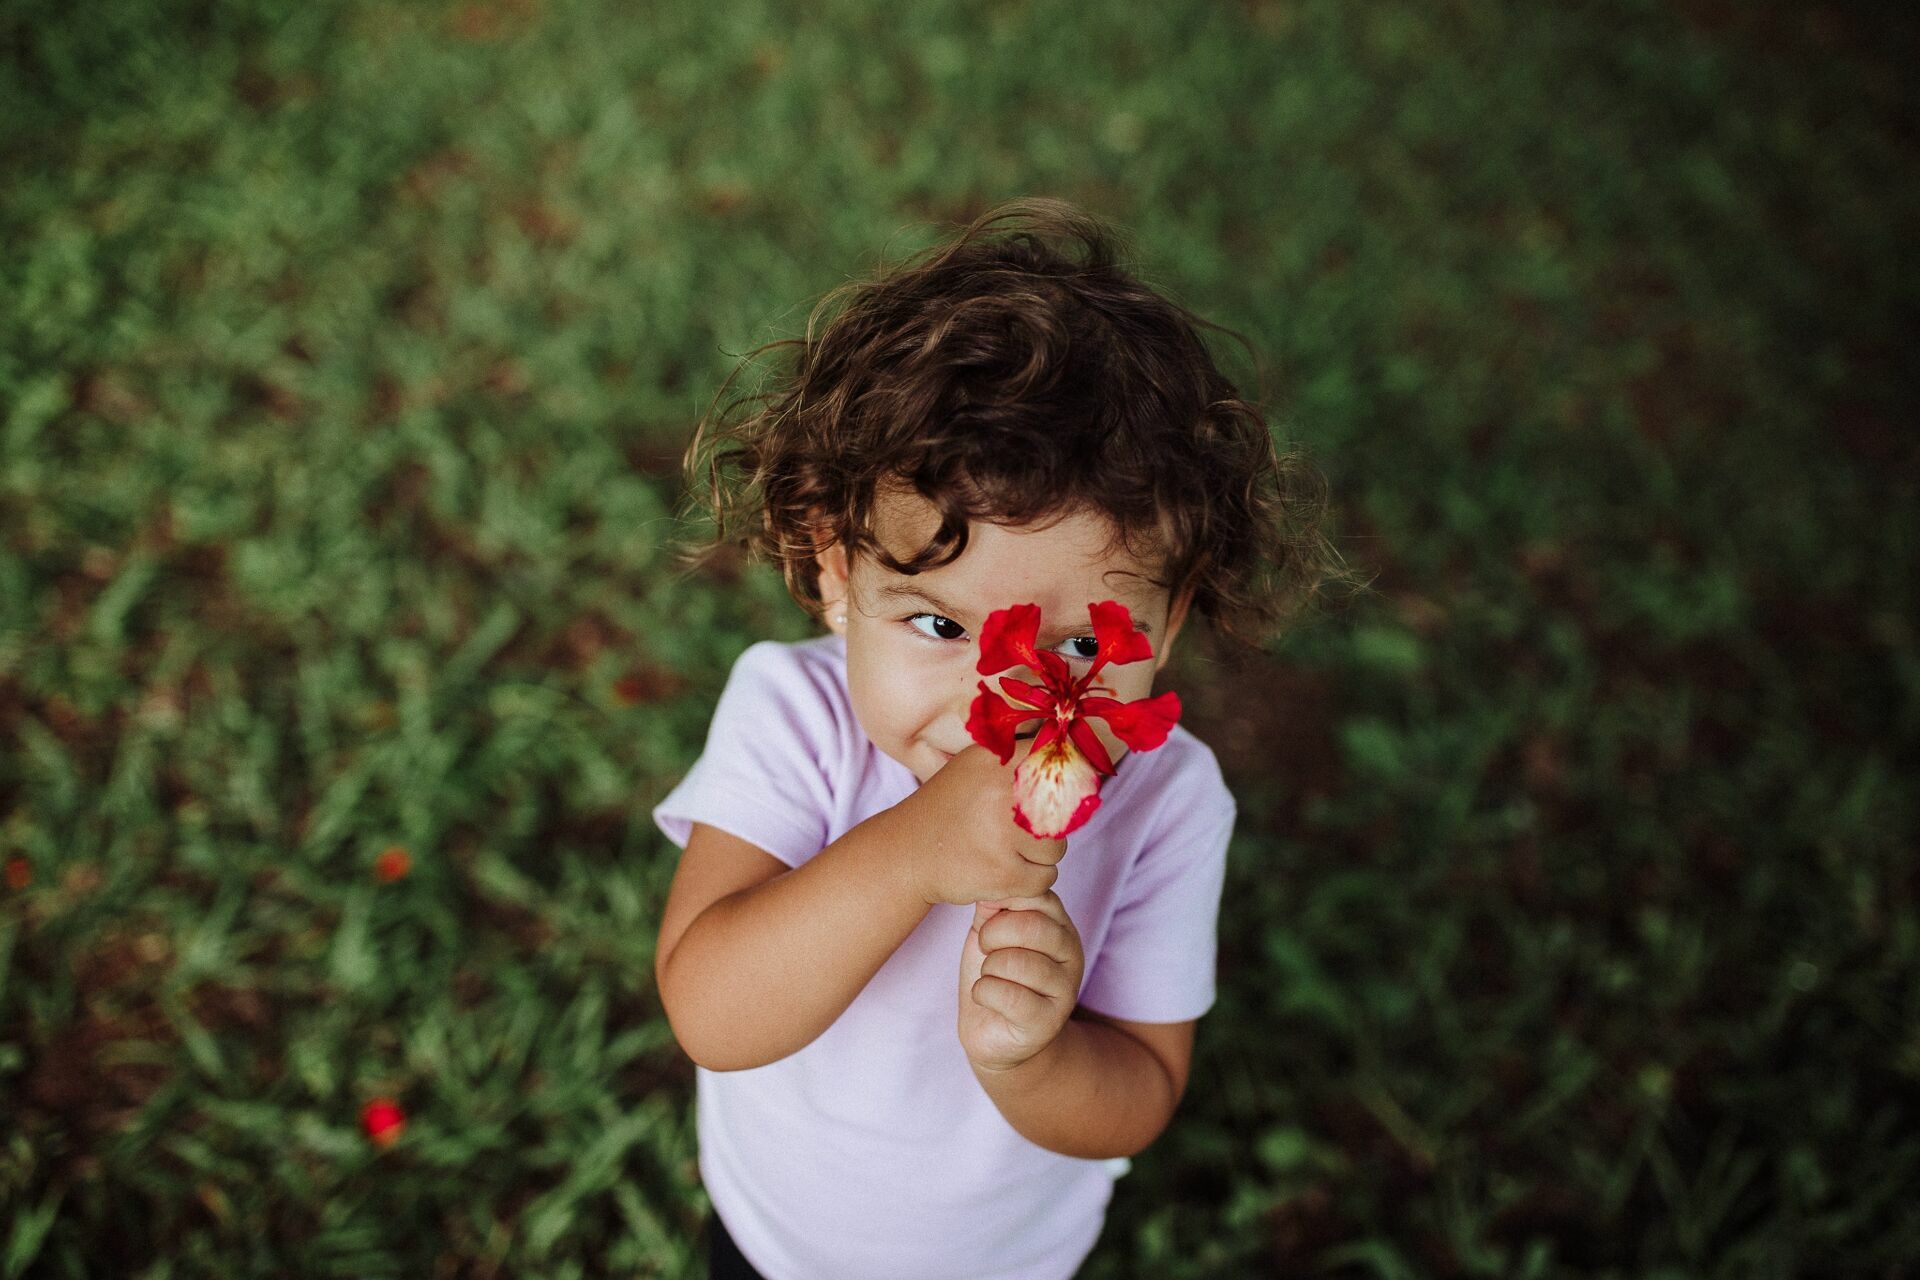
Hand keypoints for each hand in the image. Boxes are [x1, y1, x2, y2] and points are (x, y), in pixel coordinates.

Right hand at [897, 743, 1067, 906]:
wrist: (907, 852)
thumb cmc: (950, 808)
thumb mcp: (977, 764)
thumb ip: (1021, 754)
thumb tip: (1078, 754)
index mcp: (1000, 757)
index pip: (1064, 763)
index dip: (1067, 782)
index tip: (1051, 794)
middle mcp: (1003, 789)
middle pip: (1065, 811)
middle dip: (1046, 825)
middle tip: (1015, 829)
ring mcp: (1004, 833)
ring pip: (1057, 848)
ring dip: (1037, 855)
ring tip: (1003, 849)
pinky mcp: (1004, 873)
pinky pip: (1044, 878)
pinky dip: (1027, 881)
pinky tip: (1000, 870)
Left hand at [957, 890, 1084, 1074]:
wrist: (996, 1033)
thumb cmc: (995, 974)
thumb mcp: (991, 930)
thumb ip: (994, 901)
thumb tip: (991, 872)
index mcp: (1059, 924)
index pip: (1037, 894)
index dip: (1002, 904)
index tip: (989, 919)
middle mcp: (1071, 953)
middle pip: (1032, 927)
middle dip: (992, 935)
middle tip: (985, 948)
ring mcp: (1064, 989)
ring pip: (1018, 962)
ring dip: (988, 968)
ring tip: (988, 975)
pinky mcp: (1047, 1021)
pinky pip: (1009, 997)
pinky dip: (984, 992)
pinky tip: (985, 995)